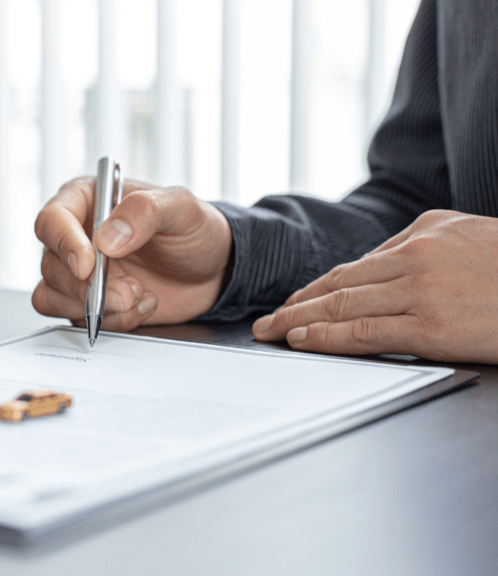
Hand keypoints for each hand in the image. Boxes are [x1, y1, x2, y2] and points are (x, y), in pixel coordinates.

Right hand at [32, 177, 232, 329]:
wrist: (212, 271)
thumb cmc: (194, 230)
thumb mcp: (181, 209)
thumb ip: (144, 211)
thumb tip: (106, 238)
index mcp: (88, 200)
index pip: (51, 220)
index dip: (64, 244)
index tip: (88, 266)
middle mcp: (76, 236)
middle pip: (51, 265)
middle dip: (88, 287)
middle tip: (129, 291)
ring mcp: (79, 272)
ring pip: (53, 295)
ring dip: (96, 306)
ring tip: (139, 296)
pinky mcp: (87, 302)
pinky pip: (74, 319)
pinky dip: (110, 321)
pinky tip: (141, 307)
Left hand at [252, 210, 497, 362]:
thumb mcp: (473, 237)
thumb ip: (424, 248)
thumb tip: (376, 268)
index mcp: (426, 232)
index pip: (355, 265)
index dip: (316, 288)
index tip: (292, 303)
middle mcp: (417, 256)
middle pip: (338, 284)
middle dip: (296, 305)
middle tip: (265, 322)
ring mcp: (422, 291)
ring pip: (343, 306)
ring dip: (300, 321)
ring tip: (273, 334)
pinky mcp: (432, 326)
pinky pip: (365, 333)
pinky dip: (327, 337)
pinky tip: (303, 341)